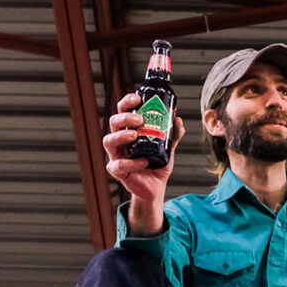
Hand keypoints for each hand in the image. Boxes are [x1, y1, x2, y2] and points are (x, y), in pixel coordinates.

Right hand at [104, 92, 184, 228]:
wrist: (156, 188)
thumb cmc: (157, 165)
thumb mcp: (167, 147)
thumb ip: (173, 134)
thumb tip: (178, 120)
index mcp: (129, 130)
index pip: (122, 111)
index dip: (127, 102)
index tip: (138, 98)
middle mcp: (120, 141)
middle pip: (113, 122)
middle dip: (124, 117)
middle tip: (139, 119)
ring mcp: (116, 155)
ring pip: (108, 141)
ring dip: (120, 136)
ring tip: (135, 135)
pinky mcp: (118, 172)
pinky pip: (118, 165)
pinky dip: (130, 162)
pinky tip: (143, 161)